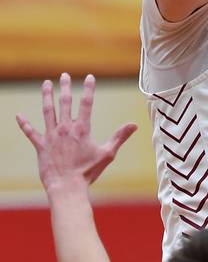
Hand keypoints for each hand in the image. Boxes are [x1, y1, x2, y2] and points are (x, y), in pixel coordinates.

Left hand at [16, 74, 136, 191]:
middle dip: (65, 87)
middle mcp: (65, 129)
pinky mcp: (41, 146)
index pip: (86, 103)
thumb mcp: (107, 153)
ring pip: (48, 111)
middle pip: (65, 103)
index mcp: (82, 129)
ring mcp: (51, 136)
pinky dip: (24, 124)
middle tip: (64, 75)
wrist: (67, 186)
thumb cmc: (88, 171)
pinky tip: (19, 115)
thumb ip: (120, 137)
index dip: (88, 88)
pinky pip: (30, 132)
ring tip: (46, 84)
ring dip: (47, 96)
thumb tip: (134, 125)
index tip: (89, 77)